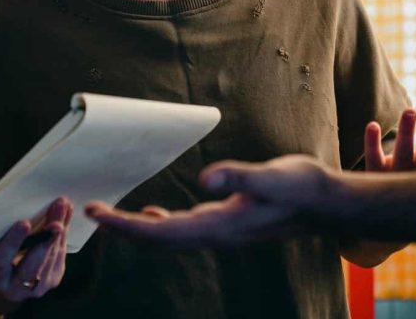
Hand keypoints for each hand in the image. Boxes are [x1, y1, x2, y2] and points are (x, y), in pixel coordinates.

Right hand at [0, 197, 71, 300]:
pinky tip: (66, 214)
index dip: (13, 242)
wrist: (3, 280)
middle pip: (33, 264)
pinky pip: (60, 255)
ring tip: (63, 207)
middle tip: (56, 215)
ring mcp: (36, 288)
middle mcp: (14, 289)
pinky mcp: (52, 280)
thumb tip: (21, 205)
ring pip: (51, 258)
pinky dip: (63, 233)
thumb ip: (0, 234)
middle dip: (46, 238)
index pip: (1, 261)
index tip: (24, 223)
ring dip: (59, 231)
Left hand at [85, 155, 332, 248]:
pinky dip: (159, 224)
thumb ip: (239, 176)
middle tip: (90, 212)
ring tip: (110, 216)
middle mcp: (216, 235)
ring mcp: (221, 232)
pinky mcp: (227, 223)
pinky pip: (183, 230)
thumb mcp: (272, 176)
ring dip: (137, 228)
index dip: (125, 225)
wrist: (325, 203)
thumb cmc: (301, 186)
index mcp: (220, 226)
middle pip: (157, 240)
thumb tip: (205, 178)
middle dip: (121, 229)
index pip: (160, 231)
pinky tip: (154, 213)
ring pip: (168, 238)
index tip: (96, 213)